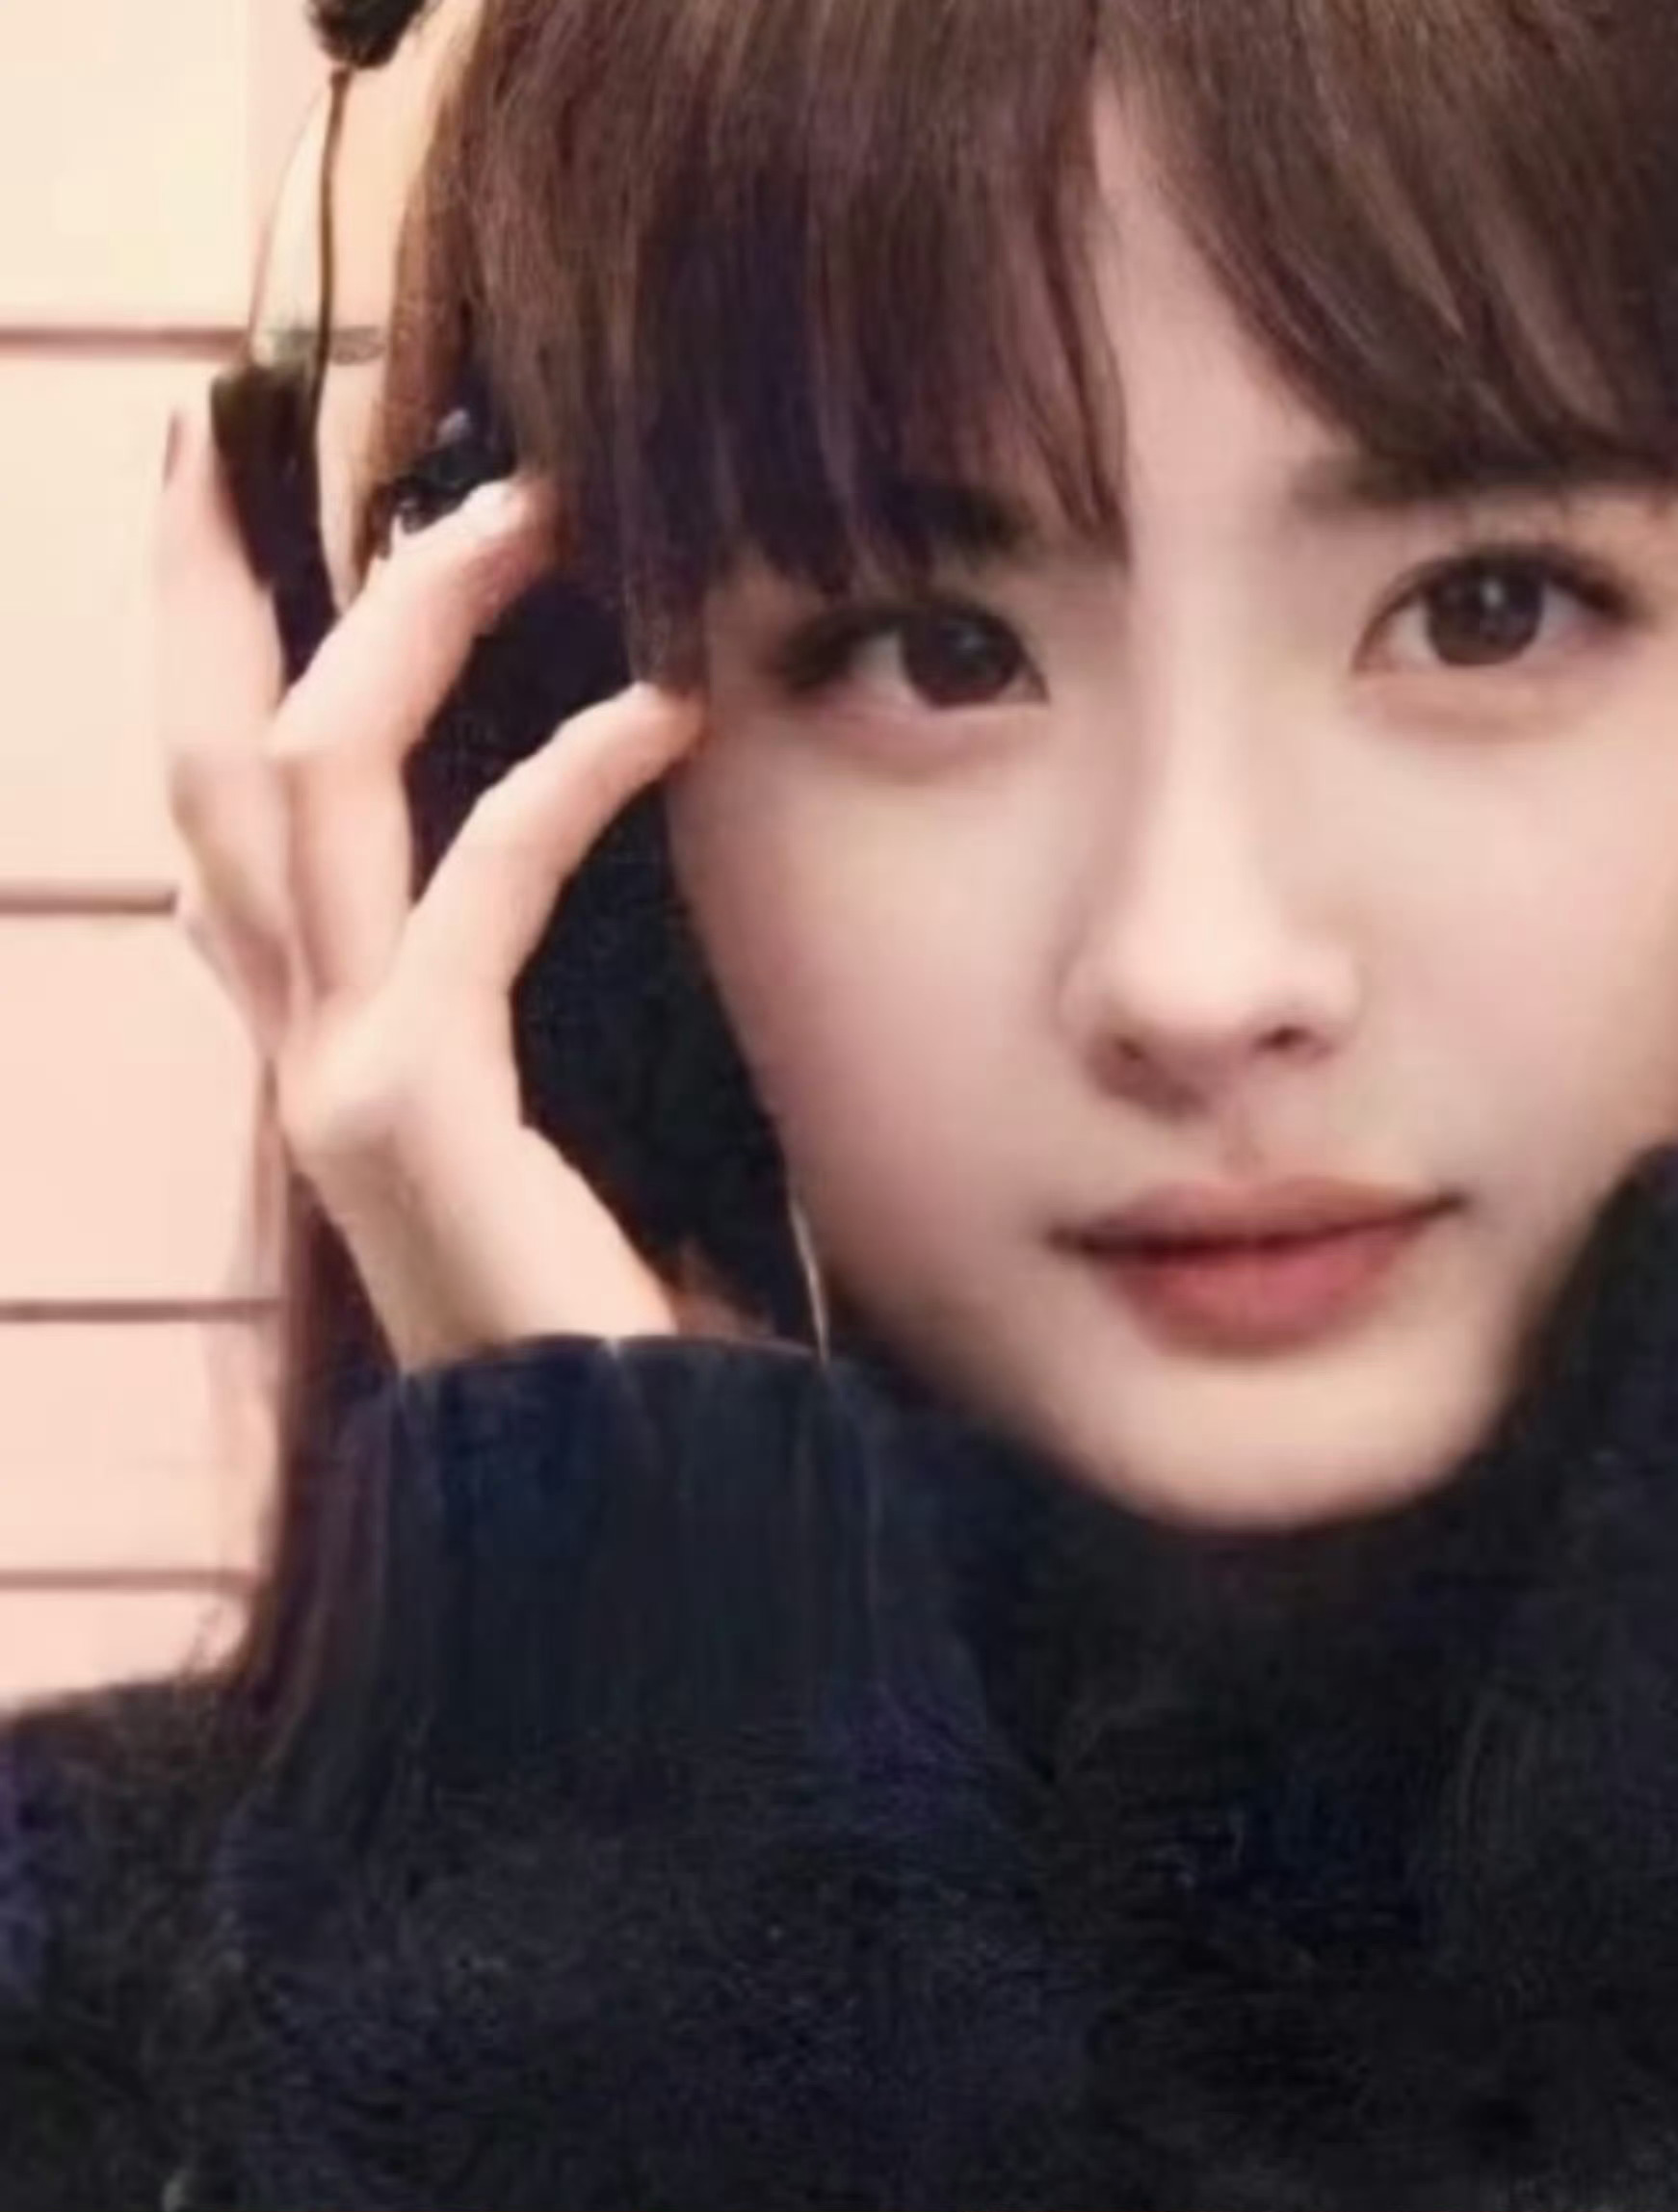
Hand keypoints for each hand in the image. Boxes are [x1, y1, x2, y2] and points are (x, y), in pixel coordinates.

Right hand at [154, 392, 703, 1370]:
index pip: (227, 833)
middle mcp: (305, 1058)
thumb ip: (546, 1042)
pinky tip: (664, 712)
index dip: (208, 660)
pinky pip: (478, 888)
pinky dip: (568, 781)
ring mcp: (340, 1081)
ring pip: (310, 774)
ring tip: (531, 510)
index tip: (234, 513)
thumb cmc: (642, 1360)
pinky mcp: (419, 1110)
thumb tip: (573, 909)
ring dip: (412, 618)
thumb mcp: (585, 1167)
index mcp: (333, 1067)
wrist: (639, 1522)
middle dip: (212, 581)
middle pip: (209, 764)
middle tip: (248, 419)